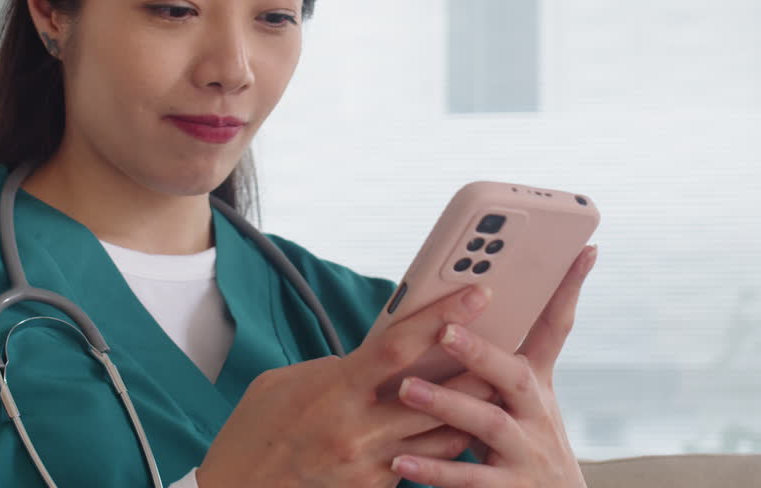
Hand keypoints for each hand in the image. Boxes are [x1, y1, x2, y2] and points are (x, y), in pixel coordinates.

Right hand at [196, 283, 495, 487]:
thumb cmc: (255, 433)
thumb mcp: (286, 383)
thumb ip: (335, 369)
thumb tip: (369, 360)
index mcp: (334, 391)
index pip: (399, 345)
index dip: (441, 316)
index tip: (476, 294)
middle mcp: (358, 430)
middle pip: (438, 394)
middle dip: (476, 367)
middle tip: (505, 340)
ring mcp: (370, 466)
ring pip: (442, 435)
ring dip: (468, 409)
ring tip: (490, 383)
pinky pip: (421, 462)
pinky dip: (439, 442)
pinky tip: (452, 426)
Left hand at [389, 244, 597, 487]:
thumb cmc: (523, 442)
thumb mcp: (520, 400)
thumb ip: (493, 363)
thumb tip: (454, 310)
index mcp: (537, 384)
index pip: (557, 327)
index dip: (569, 288)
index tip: (584, 250)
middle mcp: (536, 414)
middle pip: (515, 376)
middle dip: (481, 352)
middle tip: (446, 331)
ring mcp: (525, 452)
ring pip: (488, 424)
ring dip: (447, 405)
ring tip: (407, 389)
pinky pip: (469, 478)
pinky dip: (435, 469)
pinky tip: (401, 460)